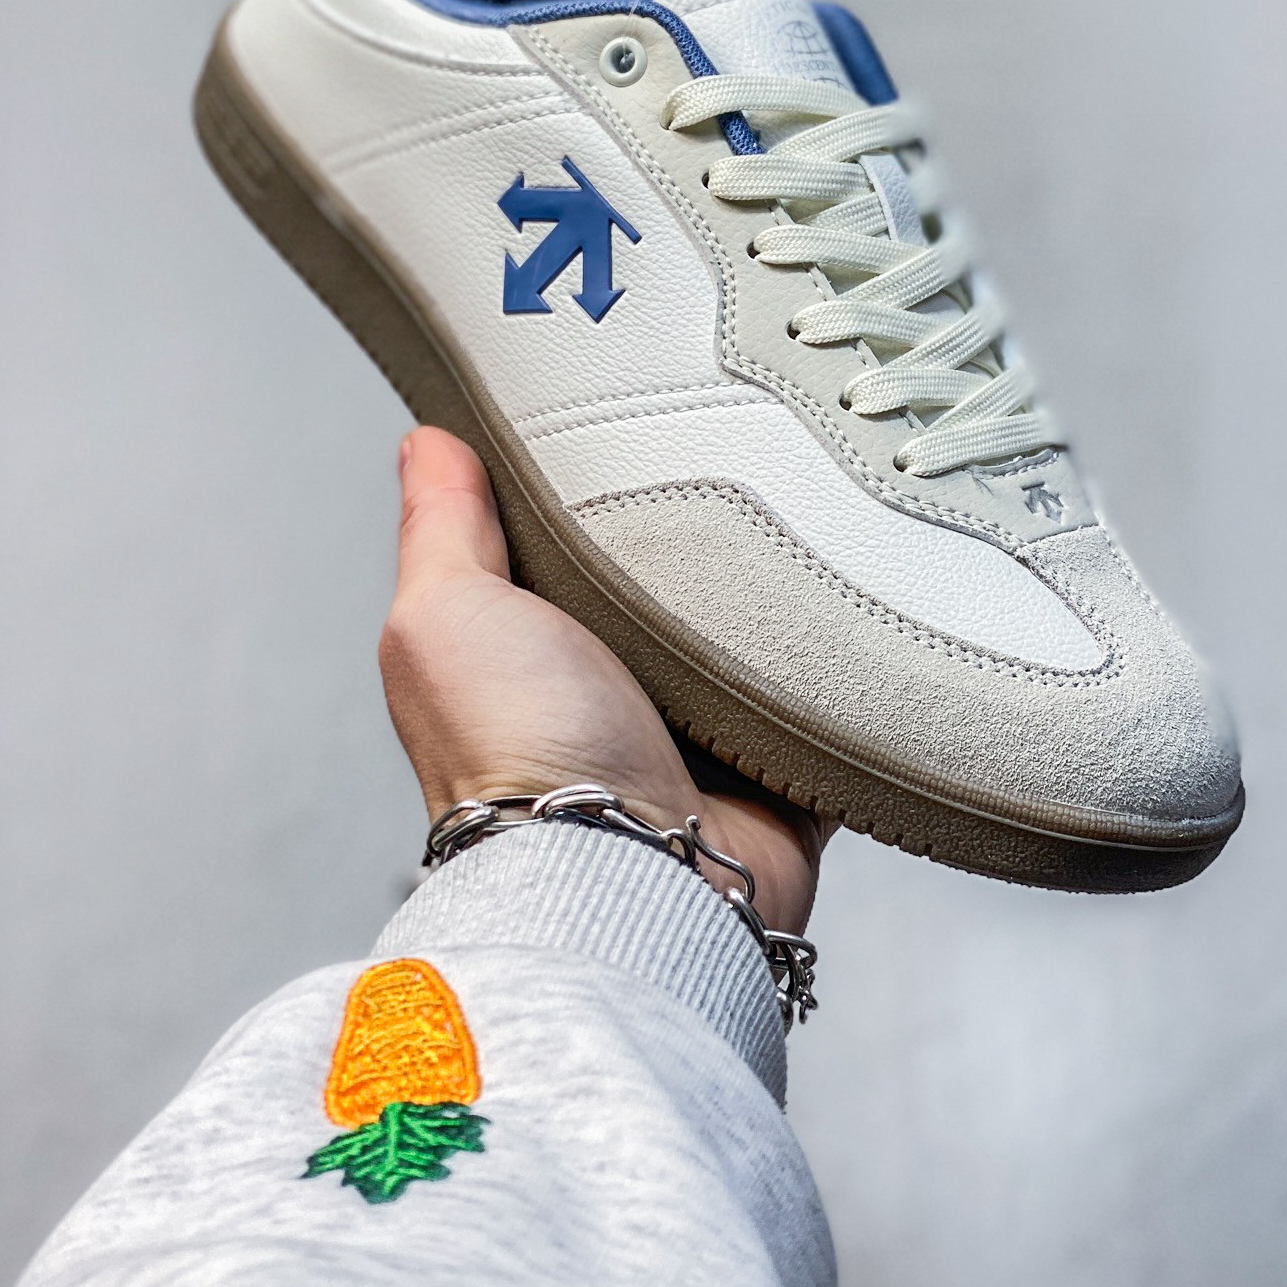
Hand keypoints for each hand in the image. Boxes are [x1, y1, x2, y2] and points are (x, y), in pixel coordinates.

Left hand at [379, 427, 829, 936]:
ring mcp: (702, 734)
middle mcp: (614, 693)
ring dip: (780, 593)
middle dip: (704, 532)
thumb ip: (440, 528)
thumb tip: (424, 442)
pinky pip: (833, 702)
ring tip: (812, 514)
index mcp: (532, 650)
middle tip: (743, 450)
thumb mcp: (447, 614)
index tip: (626, 413)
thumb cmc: (517, 758)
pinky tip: (862, 607)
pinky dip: (848, 667)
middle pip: (671, 585)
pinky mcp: (783, 769)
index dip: (588, 487)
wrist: (629, 873)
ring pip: (756, 636)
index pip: (565, 545)